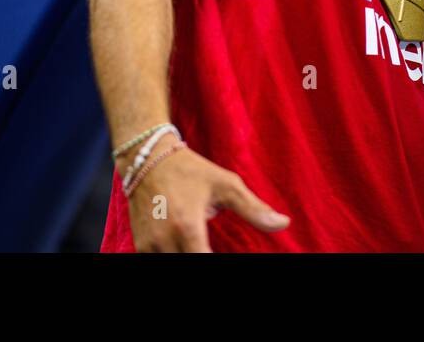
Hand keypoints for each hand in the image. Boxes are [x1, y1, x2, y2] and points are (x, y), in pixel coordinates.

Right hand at [123, 144, 289, 251]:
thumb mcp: (225, 184)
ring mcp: (148, 244)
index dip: (217, 264)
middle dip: (203, 257)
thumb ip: (254, 209)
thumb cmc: (191, 170)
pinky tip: (186, 246)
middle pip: (188, 265)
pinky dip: (174, 255)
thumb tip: (283, 223)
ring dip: (189, 256)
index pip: (203, 262)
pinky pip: (157, 260)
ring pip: (170, 265)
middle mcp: (164, 240)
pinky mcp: (140, 245)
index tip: (225, 253)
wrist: (147, 158)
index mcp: (187, 227)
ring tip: (201, 245)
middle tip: (212, 247)